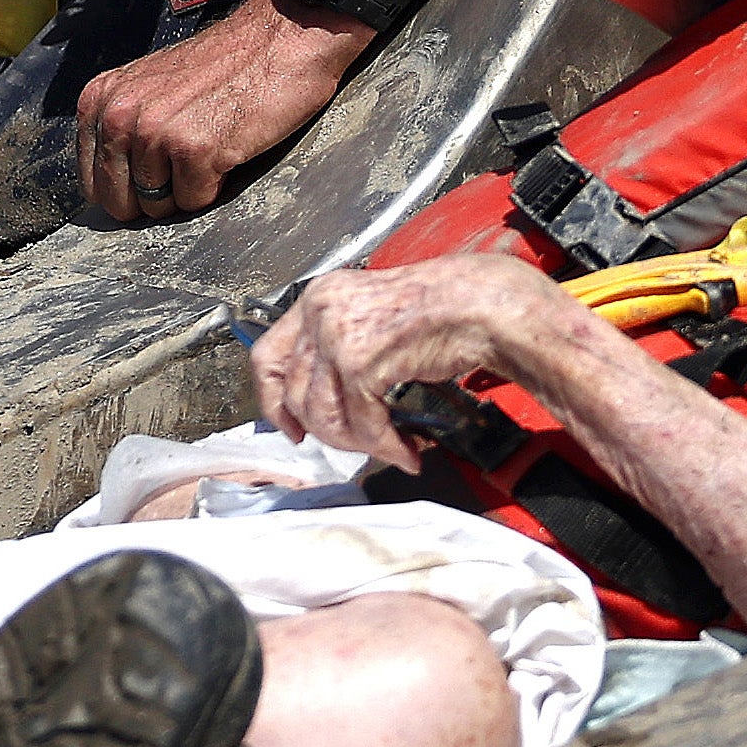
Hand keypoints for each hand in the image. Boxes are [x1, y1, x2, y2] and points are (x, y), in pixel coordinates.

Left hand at [76, 0, 369, 222]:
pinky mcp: (194, 149)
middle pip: (118, 201)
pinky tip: (227, 149)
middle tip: (186, 163)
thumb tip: (113, 185)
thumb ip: (125, 125)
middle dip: (153, 198)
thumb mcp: (151, 85)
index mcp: (101, 98)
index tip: (157, 169)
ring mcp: (154, 132)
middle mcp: (119, 114)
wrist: (280, 36)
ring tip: (210, 146)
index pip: (92, 181)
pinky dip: (215, 187)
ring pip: (157, 207)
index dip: (128, 188)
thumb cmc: (225, 64)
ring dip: (187, 188)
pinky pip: (194, 201)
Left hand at [251, 259, 583, 466]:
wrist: (480, 303)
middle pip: (293, 394)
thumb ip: (338, 348)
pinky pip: (362, 424)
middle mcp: (320, 312)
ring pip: (324, 417)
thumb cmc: (442, 308)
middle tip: (356, 445)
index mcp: (319, 297)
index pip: (266, 356)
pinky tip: (407, 449)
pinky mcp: (361, 362)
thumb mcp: (372, 316)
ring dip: (359, 444)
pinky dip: (385, 446)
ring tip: (391, 448)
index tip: (290, 428)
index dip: (273, 402)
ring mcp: (337, 336)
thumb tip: (319, 399)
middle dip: (326, 432)